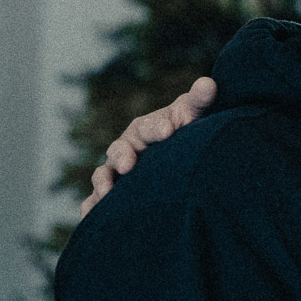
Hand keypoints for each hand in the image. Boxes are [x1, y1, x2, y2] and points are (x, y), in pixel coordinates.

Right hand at [80, 76, 217, 216]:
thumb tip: (209, 84)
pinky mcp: (112, 195)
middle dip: (121, 157)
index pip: (148, 126)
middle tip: (128, 164)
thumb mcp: (191, 115)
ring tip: (107, 192)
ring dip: (103, 183)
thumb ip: (199, 102)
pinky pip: (95, 202)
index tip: (167, 131)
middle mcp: (126, 149)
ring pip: (104, 176)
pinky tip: (90, 216)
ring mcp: (117, 172)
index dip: (156, 128)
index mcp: (144, 128)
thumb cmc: (182, 130)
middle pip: (119, 151)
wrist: (174, 154)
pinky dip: (91, 208)